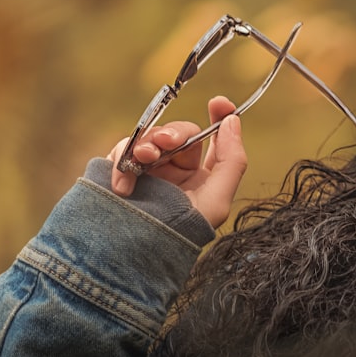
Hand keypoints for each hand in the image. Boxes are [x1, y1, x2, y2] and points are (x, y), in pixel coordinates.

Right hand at [107, 96, 247, 228]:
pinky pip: (124, 150)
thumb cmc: (183, 232)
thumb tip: (233, 121)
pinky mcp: (122, 171)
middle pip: (180, 134)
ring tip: (145, 158)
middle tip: (168, 142)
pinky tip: (125, 182)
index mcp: (200, 176)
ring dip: (149, 143)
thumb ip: (232, 159)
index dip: (219, 117)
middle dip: (174, 133)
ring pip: (151, 137)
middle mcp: (175, 170)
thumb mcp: (217, 199)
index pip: (212, 140)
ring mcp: (148, 170)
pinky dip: (124, 159)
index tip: (219, 103)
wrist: (135, 253)